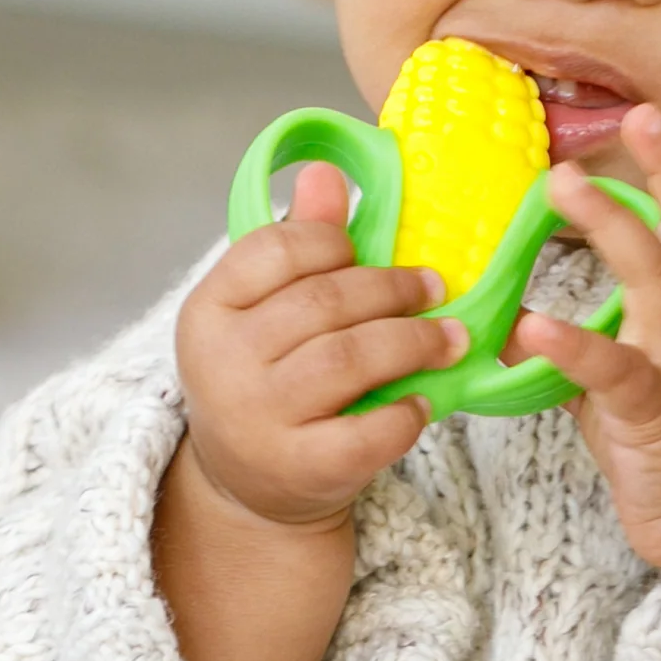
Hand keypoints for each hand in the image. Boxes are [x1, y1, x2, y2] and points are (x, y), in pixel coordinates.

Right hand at [174, 165, 465, 527]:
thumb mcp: (266, 313)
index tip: (367, 251)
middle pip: (322, 303)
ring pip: (347, 359)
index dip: (333, 241)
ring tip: (451, 339)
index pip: (274, 250)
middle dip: (392, 289)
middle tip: (436, 288)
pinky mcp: (299, 468)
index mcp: (210, 309)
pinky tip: (422, 402)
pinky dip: (405, 413)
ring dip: (413, 342)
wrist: (247, 488)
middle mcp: (223, 362)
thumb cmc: (266, 383)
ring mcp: (258, 419)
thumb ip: (296, 244)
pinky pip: (366, 432)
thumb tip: (326, 172)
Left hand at [510, 106, 660, 577]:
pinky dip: (573, 347)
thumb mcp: (634, 380)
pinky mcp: (659, 417)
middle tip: (638, 115)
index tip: (648, 117)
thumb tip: (516, 313)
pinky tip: (531, 327)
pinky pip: (617, 373)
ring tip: (564, 188)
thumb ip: (588, 341)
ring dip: (616, 231)